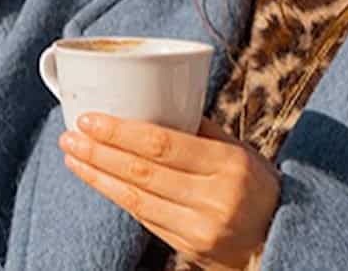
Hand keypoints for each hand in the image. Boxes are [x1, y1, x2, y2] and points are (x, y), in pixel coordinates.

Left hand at [60, 115, 278, 269]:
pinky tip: (98, 179)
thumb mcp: (241, 153)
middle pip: (142, 172)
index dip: (120, 132)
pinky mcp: (188, 249)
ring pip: (136, 199)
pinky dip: (118, 196)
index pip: (163, 145)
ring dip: (98, 176)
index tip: (90, 120)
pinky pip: (144, 218)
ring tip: (73, 157)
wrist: (277, 241)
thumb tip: (157, 98)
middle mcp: (215, 199)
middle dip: (99, 153)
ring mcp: (200, 229)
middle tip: (70, 136)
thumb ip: (202, 130)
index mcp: (229, 165)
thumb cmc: (258, 188)